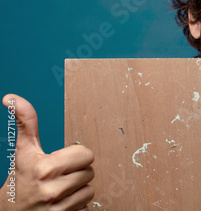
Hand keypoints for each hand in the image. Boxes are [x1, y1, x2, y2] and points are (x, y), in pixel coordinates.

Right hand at [0, 94, 94, 209]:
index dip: (76, 155)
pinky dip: (78, 204)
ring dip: (79, 188)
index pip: (86, 154)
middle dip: (78, 171)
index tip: (62, 160)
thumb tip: (12, 98)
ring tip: (61, 188)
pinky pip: (87, 206)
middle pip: (90, 171)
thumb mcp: (23, 150)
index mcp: (45, 168)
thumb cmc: (20, 180)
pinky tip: (63, 202)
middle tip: (61, 174)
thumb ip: (26, 123)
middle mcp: (52, 190)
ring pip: (90, 190)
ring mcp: (58, 208)